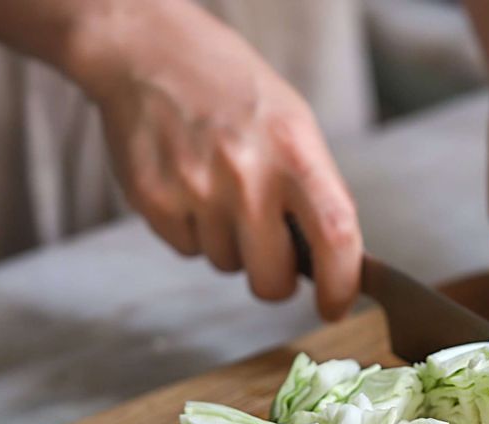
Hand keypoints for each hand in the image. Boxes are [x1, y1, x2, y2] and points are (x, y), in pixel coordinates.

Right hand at [69, 1, 361, 319]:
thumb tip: (336, 262)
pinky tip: (189, 186)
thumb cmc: (232, 92)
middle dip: (274, 281)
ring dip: (229, 245)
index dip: (341, 284)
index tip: (335, 306)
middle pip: (272, 280)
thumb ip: (315, 192)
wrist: (147, 52)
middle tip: (270, 254)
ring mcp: (196, 189)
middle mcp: (246, 172)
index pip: (335, 235)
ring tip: (219, 188)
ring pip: (226, 265)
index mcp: (294, 150)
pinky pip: (188, 250)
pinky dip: (193, 231)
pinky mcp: (154, 201)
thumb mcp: (294, 126)